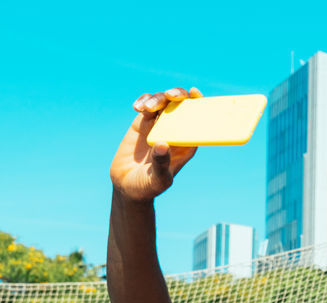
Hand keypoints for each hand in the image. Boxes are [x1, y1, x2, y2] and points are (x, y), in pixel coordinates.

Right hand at [109, 86, 202, 201]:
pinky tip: (137, 108)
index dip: (199, 104)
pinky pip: (147, 104)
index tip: (194, 92)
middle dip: (178, 95)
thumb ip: (161, 163)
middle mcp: (176, 131)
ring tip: (144, 109)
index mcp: (187, 144)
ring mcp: (159, 125)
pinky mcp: (143, 122)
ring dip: (157, 99)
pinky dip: (143, 101)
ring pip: (163, 101)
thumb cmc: (148, 186)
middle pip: (182, 105)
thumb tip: (163, 144)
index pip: (198, 120)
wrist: (126, 185)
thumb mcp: (157, 179)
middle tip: (169, 96)